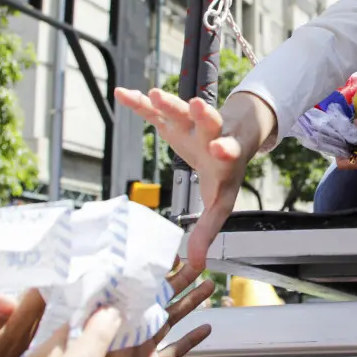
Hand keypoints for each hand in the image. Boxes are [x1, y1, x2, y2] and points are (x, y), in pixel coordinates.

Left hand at [103, 263, 214, 356]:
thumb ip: (98, 338)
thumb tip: (107, 306)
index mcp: (109, 329)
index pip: (131, 292)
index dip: (148, 272)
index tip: (164, 253)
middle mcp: (126, 335)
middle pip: (155, 301)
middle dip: (176, 280)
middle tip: (196, 262)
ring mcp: (140, 353)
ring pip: (169, 320)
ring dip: (188, 303)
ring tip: (208, 285)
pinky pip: (174, 351)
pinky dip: (190, 340)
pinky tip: (206, 329)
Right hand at [115, 87, 264, 269]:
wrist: (234, 136)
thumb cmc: (225, 172)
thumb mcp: (221, 202)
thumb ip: (207, 229)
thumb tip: (196, 263)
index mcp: (226, 157)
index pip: (229, 152)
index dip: (225, 150)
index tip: (221, 149)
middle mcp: (211, 136)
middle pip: (208, 123)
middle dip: (202, 115)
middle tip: (196, 106)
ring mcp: (192, 124)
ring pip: (182, 111)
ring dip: (170, 103)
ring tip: (156, 95)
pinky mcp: (174, 118)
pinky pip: (155, 110)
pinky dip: (139, 102)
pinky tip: (121, 93)